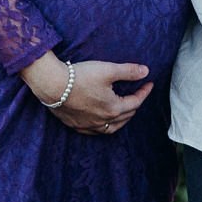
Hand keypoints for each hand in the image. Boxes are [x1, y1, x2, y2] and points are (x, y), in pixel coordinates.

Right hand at [21, 52, 154, 134]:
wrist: (52, 84)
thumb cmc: (80, 76)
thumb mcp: (108, 70)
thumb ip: (128, 71)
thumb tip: (145, 71)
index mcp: (113, 108)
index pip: (135, 102)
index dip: (144, 92)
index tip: (149, 84)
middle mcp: (102, 121)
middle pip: (125, 116)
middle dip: (134, 105)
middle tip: (137, 95)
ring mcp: (88, 125)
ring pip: (111, 128)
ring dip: (121, 120)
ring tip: (124, 112)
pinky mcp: (75, 125)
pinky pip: (94, 131)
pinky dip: (103, 127)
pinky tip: (101, 122)